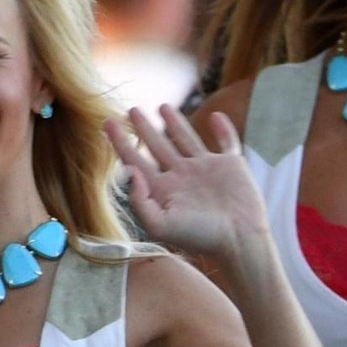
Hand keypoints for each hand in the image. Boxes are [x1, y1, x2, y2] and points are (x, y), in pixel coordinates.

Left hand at [109, 106, 267, 270]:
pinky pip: (227, 142)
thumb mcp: (161, 225)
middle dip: (144, 128)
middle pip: (158, 146)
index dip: (120, 142)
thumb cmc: (200, 237)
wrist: (239, 240)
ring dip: (176, 123)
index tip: (107, 123)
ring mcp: (206, 169)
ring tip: (163, 106)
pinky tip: (217, 116)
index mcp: (163, 190)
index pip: (136, 161)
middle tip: (132, 109)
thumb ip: (140, 201)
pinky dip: (224, 129)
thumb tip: (130, 171)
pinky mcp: (231, 166)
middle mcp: (182, 177)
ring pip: (187, 139)